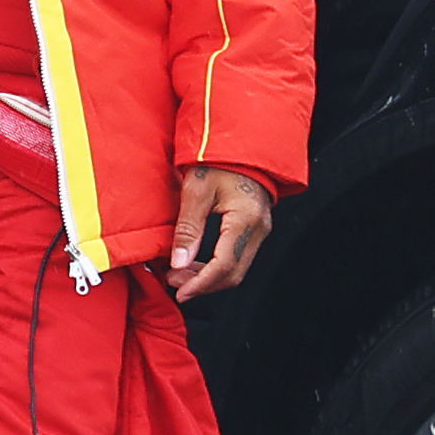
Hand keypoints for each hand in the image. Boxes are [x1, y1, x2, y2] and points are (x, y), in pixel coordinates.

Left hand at [166, 165, 273, 299]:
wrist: (240, 141)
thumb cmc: (218, 158)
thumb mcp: (196, 189)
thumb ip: (188, 228)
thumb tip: (179, 262)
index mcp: (245, 220)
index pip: (223, 265)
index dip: (200, 284)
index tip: (180, 292)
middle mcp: (258, 229)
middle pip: (233, 273)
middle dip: (203, 284)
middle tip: (174, 283)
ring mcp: (260, 230)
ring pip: (236, 268)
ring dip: (208, 277)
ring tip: (179, 274)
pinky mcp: (255, 228)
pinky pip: (237, 256)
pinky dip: (215, 266)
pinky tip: (194, 263)